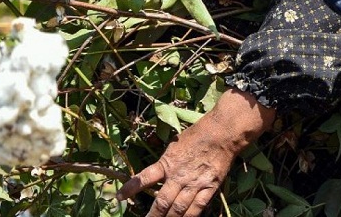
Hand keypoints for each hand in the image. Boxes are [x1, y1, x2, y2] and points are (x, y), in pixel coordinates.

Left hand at [118, 89, 274, 216]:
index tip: (118, 198)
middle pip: (161, 202)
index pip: (144, 178)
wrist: (222, 132)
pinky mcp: (209, 189)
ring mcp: (194, 184)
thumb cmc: (196, 135)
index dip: (130, 189)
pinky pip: (197, 209)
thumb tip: (156, 175)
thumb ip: (165, 162)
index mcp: (167, 162)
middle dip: (152, 216)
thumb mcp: (174, 145)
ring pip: (178, 209)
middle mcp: (179, 176)